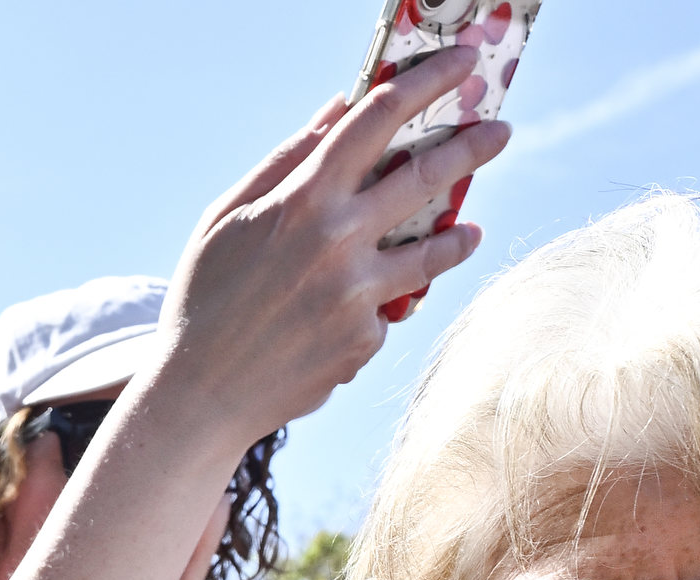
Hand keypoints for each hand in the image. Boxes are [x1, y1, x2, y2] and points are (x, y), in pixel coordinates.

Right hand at [151, 49, 510, 452]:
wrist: (199, 396)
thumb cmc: (204, 300)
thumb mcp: (227, 218)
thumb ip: (285, 160)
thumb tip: (339, 108)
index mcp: (302, 199)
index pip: (379, 119)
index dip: (427, 82)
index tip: (462, 63)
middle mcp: (339, 240)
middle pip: (426, 177)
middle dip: (472, 146)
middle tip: (500, 130)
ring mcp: (359, 294)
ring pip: (432, 252)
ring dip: (458, 236)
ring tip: (470, 231)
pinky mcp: (366, 340)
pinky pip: (385, 311)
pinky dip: (373, 308)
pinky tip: (342, 321)